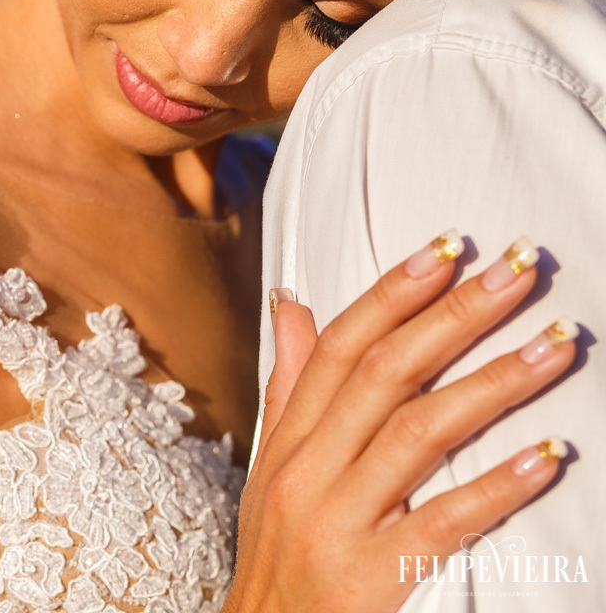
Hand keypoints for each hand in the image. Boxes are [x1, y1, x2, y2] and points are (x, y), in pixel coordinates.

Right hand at [224, 232, 578, 612]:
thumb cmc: (276, 552)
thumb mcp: (270, 465)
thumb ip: (289, 384)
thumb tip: (292, 303)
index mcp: (289, 439)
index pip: (341, 346)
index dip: (394, 292)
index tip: (447, 249)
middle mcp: (307, 471)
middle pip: (386, 374)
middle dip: (456, 315)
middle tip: (518, 270)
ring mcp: (338, 522)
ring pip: (420, 433)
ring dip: (495, 382)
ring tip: (557, 343)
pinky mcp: (371, 577)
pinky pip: (443, 522)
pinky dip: (497, 485)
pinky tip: (549, 454)